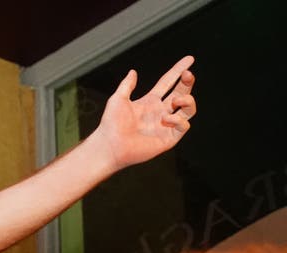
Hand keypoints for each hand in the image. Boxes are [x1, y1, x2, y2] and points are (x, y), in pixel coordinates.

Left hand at [95, 55, 196, 169]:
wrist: (109, 145)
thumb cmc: (110, 125)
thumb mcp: (118, 99)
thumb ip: (127, 85)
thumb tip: (133, 72)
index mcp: (149, 102)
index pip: (168, 83)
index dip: (178, 71)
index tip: (189, 59)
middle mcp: (160, 112)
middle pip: (182, 93)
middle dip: (187, 83)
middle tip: (187, 75)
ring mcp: (166, 125)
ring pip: (188, 109)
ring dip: (187, 101)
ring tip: (176, 100)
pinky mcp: (168, 138)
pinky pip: (184, 126)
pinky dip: (179, 120)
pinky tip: (166, 119)